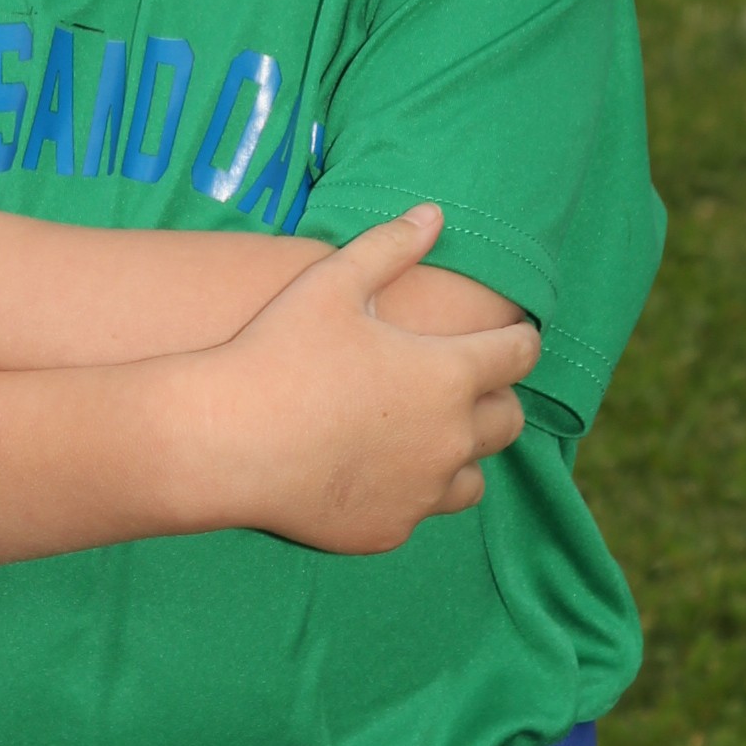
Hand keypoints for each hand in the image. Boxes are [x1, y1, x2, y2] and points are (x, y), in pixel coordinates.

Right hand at [191, 206, 538, 555]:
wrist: (225, 441)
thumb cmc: (280, 352)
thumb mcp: (331, 282)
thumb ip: (390, 246)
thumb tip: (434, 215)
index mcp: (448, 374)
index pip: (519, 355)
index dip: (519, 338)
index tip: (512, 334)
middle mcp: (450, 438)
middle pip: (508, 421)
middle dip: (497, 397)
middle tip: (469, 383)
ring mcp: (422, 492)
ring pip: (474, 478)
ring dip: (462, 453)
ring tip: (429, 434)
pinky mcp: (390, 530)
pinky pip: (421, 511)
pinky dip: (413, 492)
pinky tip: (380, 472)